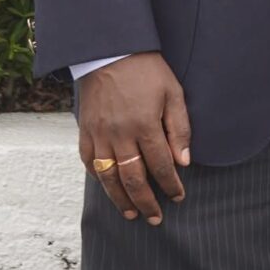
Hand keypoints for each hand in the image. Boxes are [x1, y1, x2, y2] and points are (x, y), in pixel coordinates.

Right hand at [78, 52, 190, 225]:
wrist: (111, 51)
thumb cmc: (147, 71)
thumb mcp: (173, 93)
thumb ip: (179, 128)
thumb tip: (184, 162)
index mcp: (145, 125)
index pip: (161, 165)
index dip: (171, 184)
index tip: (179, 197)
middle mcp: (120, 134)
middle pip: (133, 178)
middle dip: (146, 201)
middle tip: (155, 218)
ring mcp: (99, 134)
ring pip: (109, 177)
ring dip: (120, 199)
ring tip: (131, 214)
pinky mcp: (85, 131)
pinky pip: (89, 162)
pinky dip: (99, 179)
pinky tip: (109, 188)